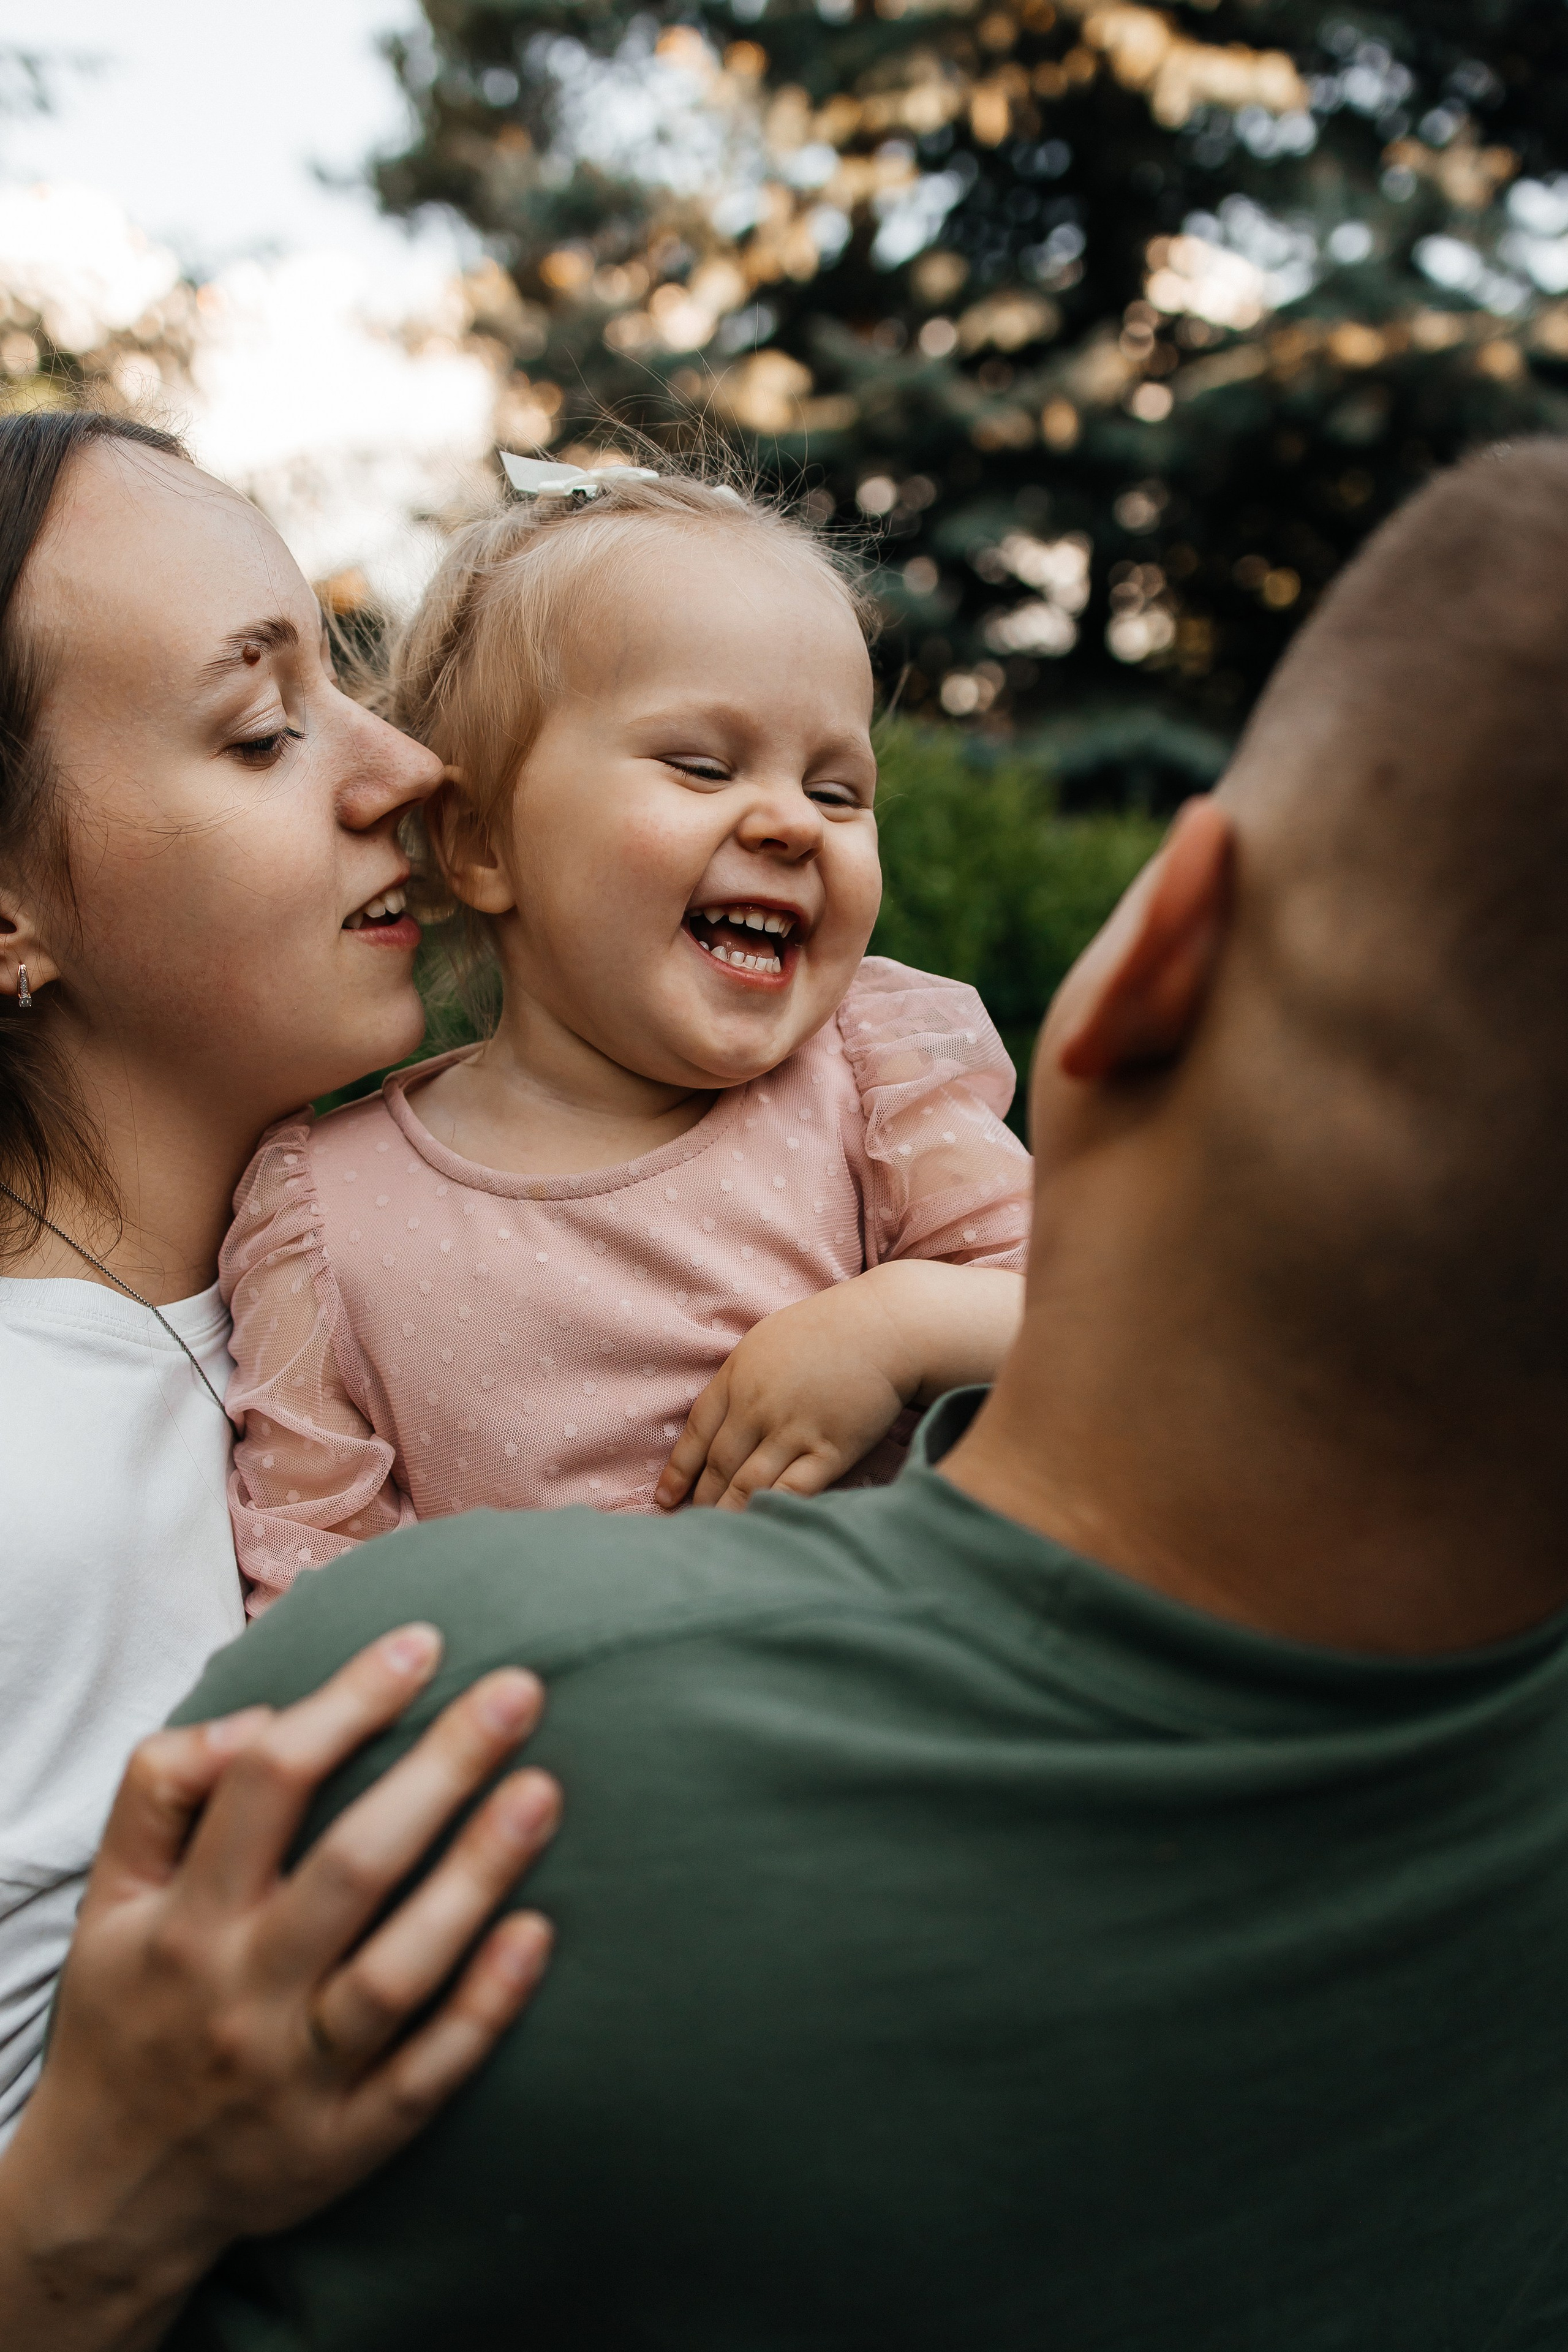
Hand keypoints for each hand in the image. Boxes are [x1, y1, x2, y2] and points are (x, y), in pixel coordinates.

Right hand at [0, 1623, 560, 2351]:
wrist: (107, 2196)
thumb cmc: (130, 2008)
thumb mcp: (107, 1897)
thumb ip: (161, 1790)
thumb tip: (258, 1717)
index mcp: (183, 1918)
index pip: (267, 1784)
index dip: (347, 1704)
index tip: (422, 1643)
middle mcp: (240, 1992)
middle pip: (353, 1865)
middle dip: (441, 1769)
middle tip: (521, 1689)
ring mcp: (297, 2076)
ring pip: (400, 1970)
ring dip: (478, 1877)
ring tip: (545, 1790)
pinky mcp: (346, 2144)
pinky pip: (427, 2073)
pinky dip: (484, 2007)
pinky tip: (539, 1935)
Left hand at [656, 1262, 1025, 1512]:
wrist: (887, 1326)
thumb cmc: (830, 1329)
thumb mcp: (768, 1341)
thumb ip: (741, 1379)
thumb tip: (720, 1419)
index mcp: (738, 1376)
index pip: (697, 1432)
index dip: (679, 1470)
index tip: (665, 1499)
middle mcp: (758, 1405)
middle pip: (719, 1465)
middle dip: (701, 1500)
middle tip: (688, 1529)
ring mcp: (794, 1429)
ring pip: (748, 1484)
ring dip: (728, 1514)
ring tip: (717, 1541)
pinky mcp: (831, 1449)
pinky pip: (793, 1490)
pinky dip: (772, 1513)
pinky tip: (761, 1530)